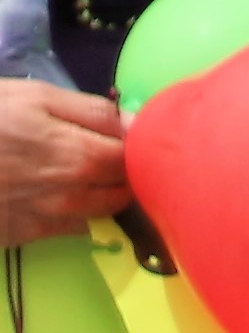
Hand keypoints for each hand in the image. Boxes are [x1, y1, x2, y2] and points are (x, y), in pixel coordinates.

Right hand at [0, 78, 129, 245]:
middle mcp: (73, 193)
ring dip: (101, 193)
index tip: (126, 136)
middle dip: (124, 171)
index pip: (138, 159)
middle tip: (105, 153)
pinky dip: (73, 213)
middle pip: (124, 188)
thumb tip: (139, 124)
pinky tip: (55, 194)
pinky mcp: (25, 235)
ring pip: (101, 211)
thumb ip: (93, 111)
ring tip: (80, 172)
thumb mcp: (35, 97)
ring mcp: (49, 218)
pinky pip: (71, 229)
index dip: (137, 146)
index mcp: (81, 154)